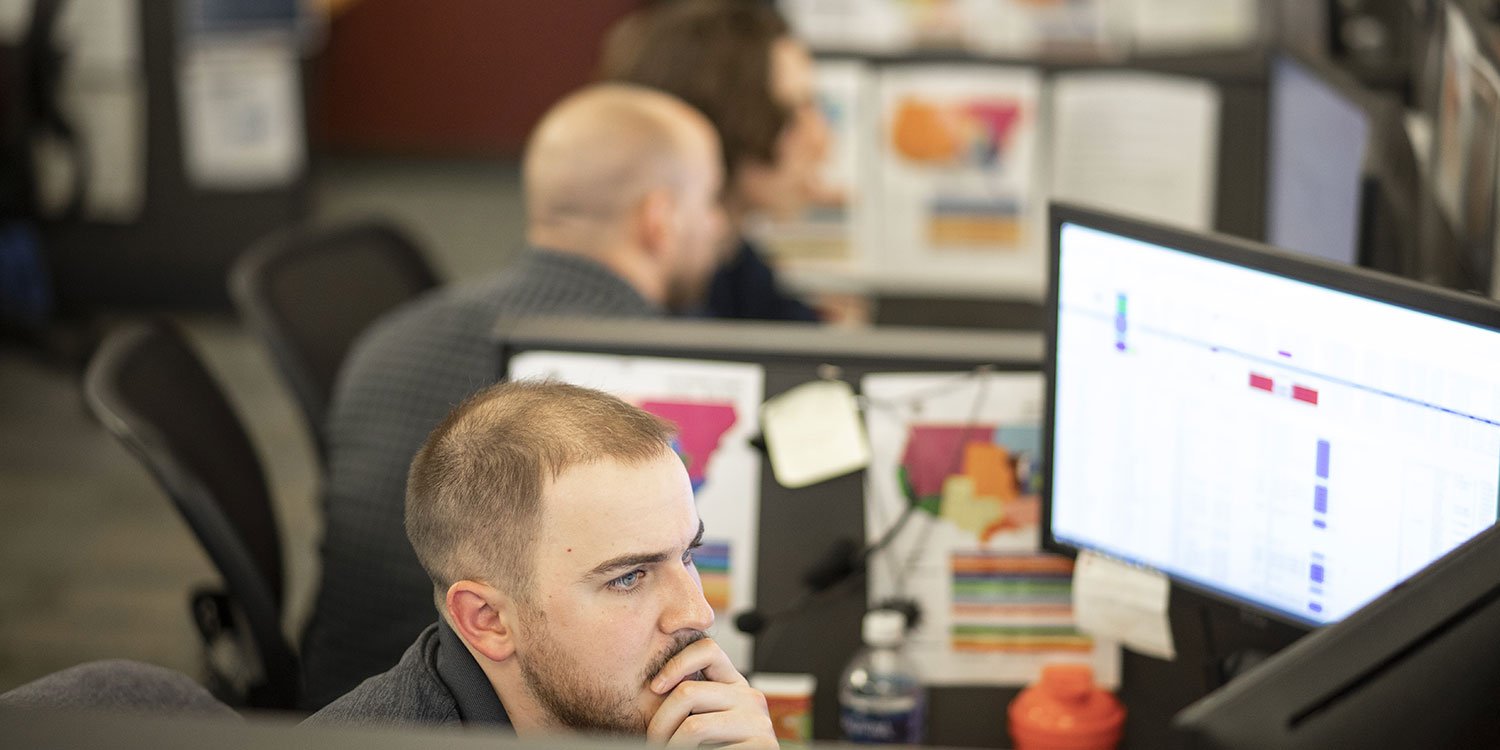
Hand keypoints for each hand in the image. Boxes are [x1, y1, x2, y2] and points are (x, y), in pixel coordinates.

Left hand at [645, 637, 775, 747]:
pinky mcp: (761, 746)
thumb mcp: (705, 719)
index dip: (675, 663)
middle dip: (659, 721)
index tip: (654, 687)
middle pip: (688, 692)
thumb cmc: (715, 747)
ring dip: (671, 745)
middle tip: (652, 741)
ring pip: (694, 726)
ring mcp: (758, 723)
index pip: (706, 650)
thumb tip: (654, 685)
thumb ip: (693, 701)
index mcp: (736, 685)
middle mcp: (751, 698)